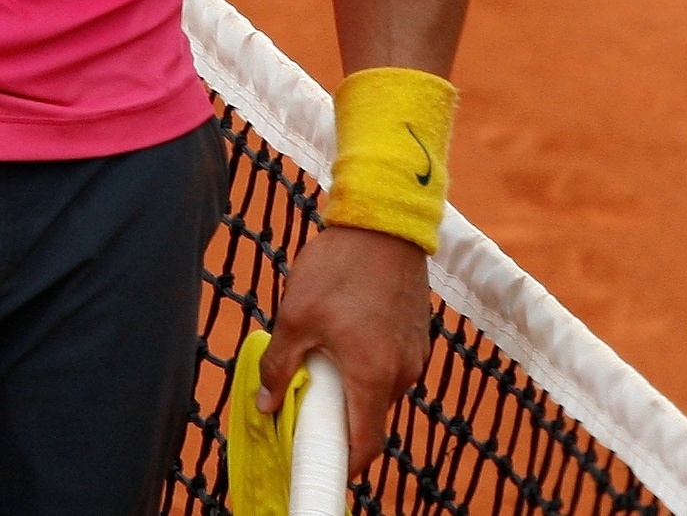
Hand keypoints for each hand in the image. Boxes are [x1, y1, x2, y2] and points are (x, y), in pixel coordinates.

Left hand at [257, 225, 433, 475]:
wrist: (386, 221)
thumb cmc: (340, 267)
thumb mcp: (294, 317)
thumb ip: (280, 366)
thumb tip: (267, 403)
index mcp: (372, 375)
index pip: (364, 445)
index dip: (343, 465)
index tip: (318, 464)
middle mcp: (402, 371)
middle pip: (370, 418)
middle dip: (340, 417)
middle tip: (309, 400)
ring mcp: (415, 352)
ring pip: (381, 390)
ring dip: (355, 386)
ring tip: (326, 356)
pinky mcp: (419, 334)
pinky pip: (392, 365)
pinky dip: (370, 364)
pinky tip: (348, 335)